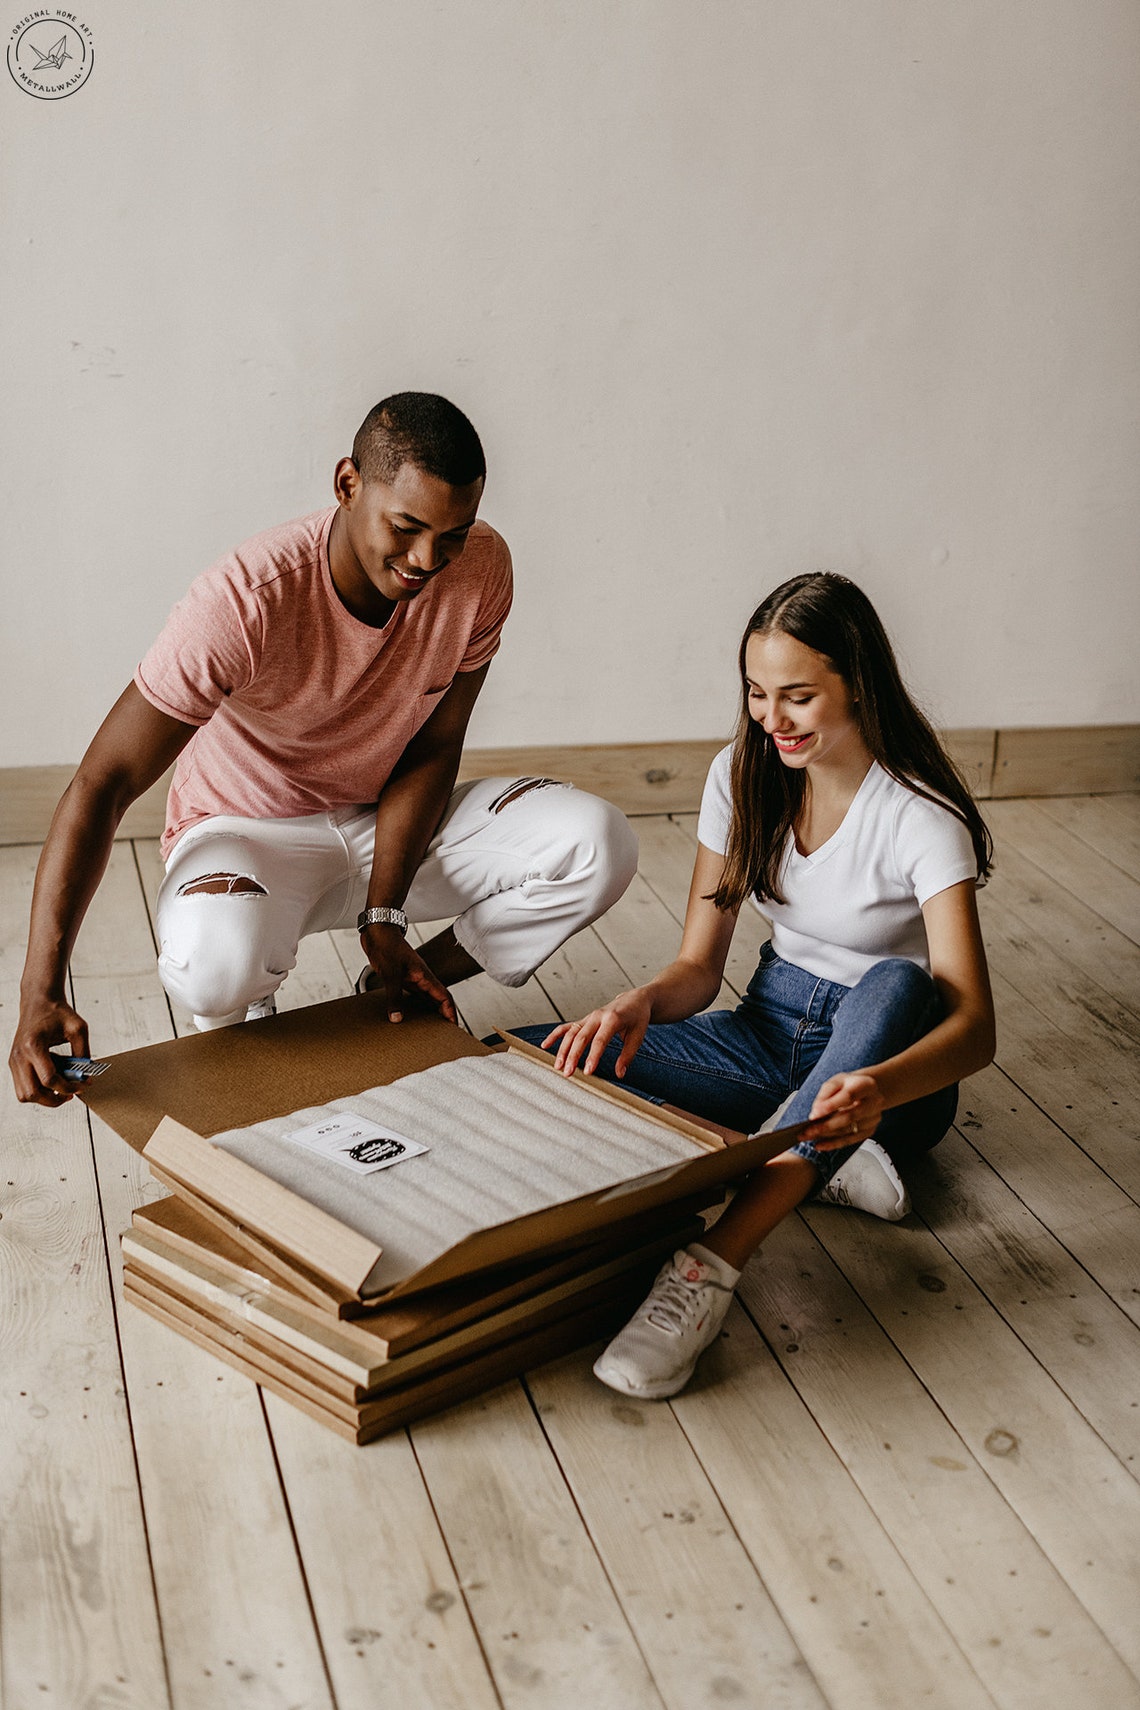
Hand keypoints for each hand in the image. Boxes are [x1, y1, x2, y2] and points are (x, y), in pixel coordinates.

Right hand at [9, 992, 90, 1106]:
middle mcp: (19, 1056)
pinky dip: (37, 1090)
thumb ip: (83, 1052)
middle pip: (32, 1093)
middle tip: (70, 1094)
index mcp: (33, 1046)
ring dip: (44, 1098)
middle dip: (54, 1100)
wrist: (38, 1002)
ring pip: (24, 1095)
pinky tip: (52, 1080)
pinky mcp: (14, 1064)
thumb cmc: (57, 1013)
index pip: (49, 1079)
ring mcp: (14, 1061)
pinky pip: (22, 1087)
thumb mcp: (78, 1028)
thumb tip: (86, 1076)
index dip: (68, 1087)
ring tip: (61, 1089)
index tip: (82, 1085)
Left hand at [360, 922, 456, 1024]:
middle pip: (438, 999)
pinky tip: (409, 1013)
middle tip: (444, 1031)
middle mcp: (421, 978)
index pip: (444, 997)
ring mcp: (412, 978)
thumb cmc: (387, 946)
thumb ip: (394, 997)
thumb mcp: (391, 974)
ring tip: (430, 1027)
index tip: (453, 1026)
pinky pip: (413, 995)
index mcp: (424, 976)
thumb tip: (397, 1018)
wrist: (378, 931)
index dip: (450, 1012)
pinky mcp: (402, 978)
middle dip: (444, 1015)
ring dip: (430, 1011)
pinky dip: (415, 1006)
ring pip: (426, 998)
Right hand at [540, 988, 652, 1077]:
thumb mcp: (638, 1036)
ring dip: (563, 1049)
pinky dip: (555, 1035)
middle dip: (573, 1056)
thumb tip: (619, 1073)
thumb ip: (628, 1055)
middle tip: (567, 1073)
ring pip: (571, 1033)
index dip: (592, 1056)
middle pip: (581, 1037)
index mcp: (613, 1019)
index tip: (587, 1071)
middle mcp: (598, 1016)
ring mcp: (589, 1017)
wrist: (634, 1000)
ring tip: (558, 1066)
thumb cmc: (637, 1018)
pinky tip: (545, 1045)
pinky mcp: (584, 1020)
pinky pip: (567, 1027)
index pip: (600, 1040)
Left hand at [799, 1072, 884, 1149]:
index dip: (830, 1106)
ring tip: (809, 1137)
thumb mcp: (836, 1081)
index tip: (813, 1115)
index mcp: (865, 1085)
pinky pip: (851, 1140)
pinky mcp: (870, 1130)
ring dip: (827, 1136)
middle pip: (849, 1117)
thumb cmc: (850, 1085)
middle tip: (806, 1131)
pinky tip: (820, 1145)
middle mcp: (873, 1102)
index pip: (848, 1096)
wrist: (870, 1090)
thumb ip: (825, 1094)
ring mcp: (873, 1118)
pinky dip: (834, 1144)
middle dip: (825, 1126)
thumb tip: (816, 1111)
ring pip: (849, 1130)